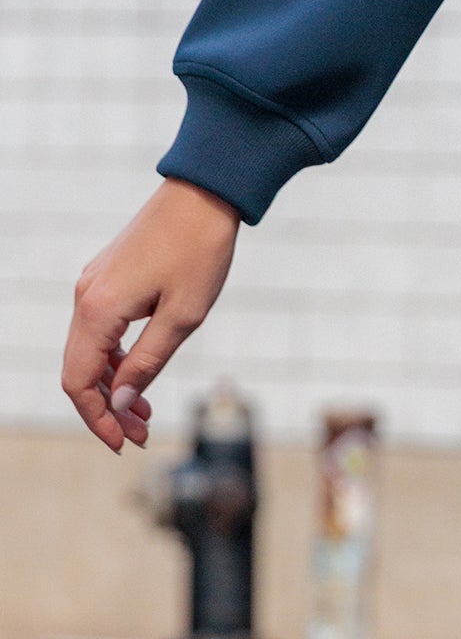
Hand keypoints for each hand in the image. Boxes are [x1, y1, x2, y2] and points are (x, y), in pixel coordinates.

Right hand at [62, 179, 241, 453]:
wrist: (203, 195)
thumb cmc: (200, 253)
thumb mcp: (183, 318)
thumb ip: (148, 363)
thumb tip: (121, 404)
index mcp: (98, 309)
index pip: (79, 381)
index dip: (97, 419)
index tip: (124, 444)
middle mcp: (85, 297)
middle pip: (79, 371)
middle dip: (107, 409)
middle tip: (142, 435)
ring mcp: (93, 286)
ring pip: (90, 352)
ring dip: (113, 387)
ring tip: (146, 414)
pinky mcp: (107, 279)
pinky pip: (101, 331)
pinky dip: (117, 360)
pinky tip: (140, 378)